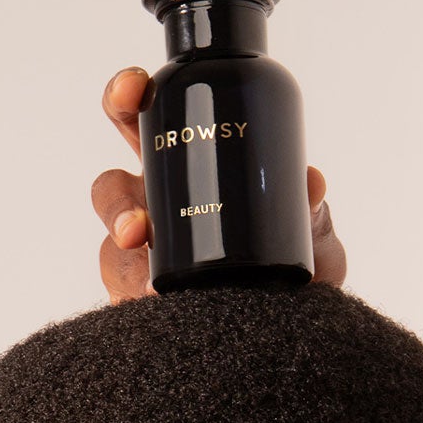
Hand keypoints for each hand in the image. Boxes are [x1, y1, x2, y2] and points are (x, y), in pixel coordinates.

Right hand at [91, 65, 347, 303]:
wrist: (295, 333)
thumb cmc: (295, 269)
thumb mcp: (311, 233)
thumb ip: (312, 209)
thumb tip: (311, 182)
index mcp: (192, 167)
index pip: (149, 121)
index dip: (130, 94)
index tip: (135, 88)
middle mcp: (158, 205)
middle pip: (110, 186)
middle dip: (113, 198)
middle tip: (137, 225)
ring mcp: (145, 256)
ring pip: (112, 245)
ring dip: (126, 253)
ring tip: (153, 267)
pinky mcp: (139, 298)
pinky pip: (123, 291)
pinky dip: (137, 292)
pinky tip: (157, 298)